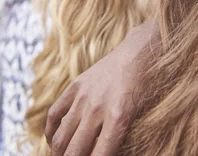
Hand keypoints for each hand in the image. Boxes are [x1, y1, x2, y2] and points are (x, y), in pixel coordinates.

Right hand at [45, 21, 158, 155]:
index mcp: (119, 117)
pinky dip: (50, 132)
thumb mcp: (141, 115)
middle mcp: (98, 108)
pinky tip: (53, 142)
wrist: (140, 53)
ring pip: (61, 137)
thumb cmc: (147, 87)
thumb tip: (105, 153)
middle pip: (75, 151)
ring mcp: (83, 97)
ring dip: (59, 153)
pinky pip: (54, 114)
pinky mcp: (75, 86)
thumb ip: (121, 137)